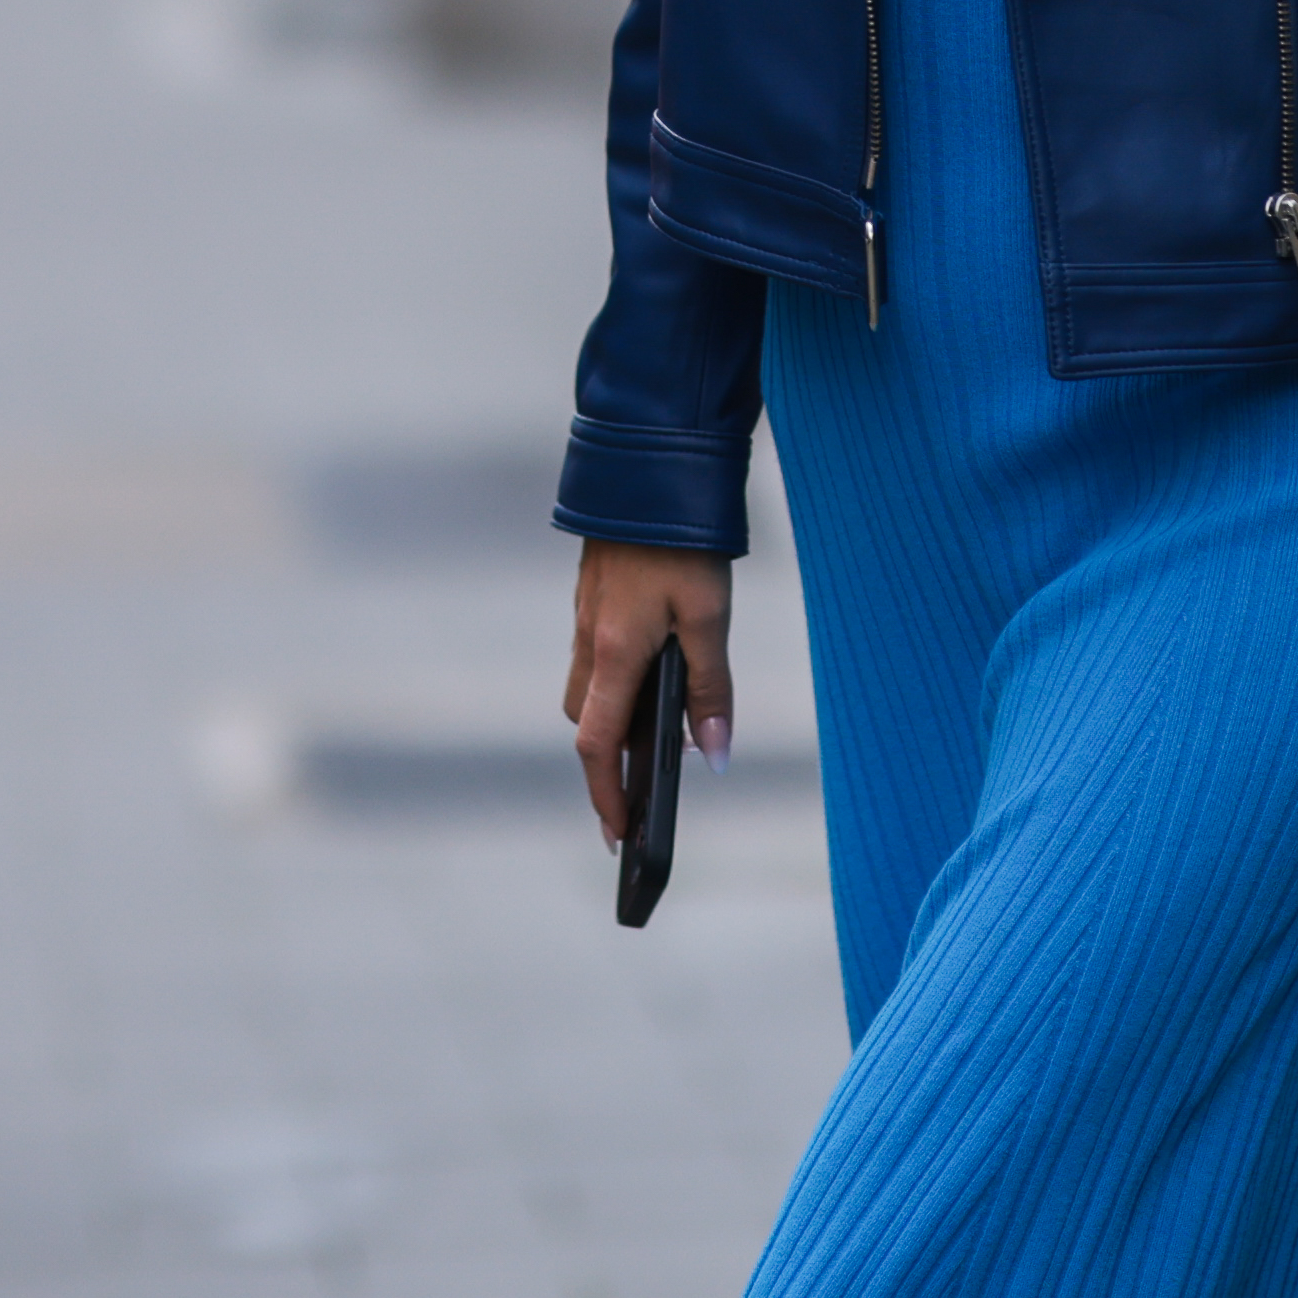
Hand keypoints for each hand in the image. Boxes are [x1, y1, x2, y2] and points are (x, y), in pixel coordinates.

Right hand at [569, 542, 740, 842]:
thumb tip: (710, 757)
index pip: (597, 746)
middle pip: (587, 719)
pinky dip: (616, 678)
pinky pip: (596, 652)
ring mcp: (587, 613)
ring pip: (589, 684)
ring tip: (656, 734)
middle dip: (608, 759)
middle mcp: (589, 638)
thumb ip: (710, 690)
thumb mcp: (710, 617)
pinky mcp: (594, 592)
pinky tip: (654, 668)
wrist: (650, 464)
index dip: (605, 795)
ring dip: (613, 715)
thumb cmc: (683, 540)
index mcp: (614, 652)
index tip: (619, 834)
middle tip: (639, 791)